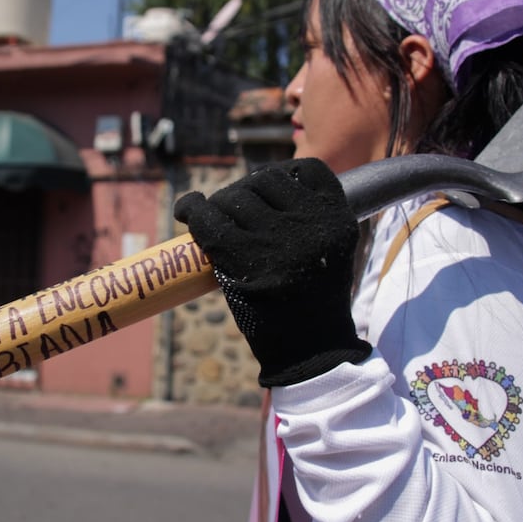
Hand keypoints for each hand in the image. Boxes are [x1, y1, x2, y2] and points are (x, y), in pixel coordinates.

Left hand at [174, 158, 370, 386]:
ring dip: (220, 203)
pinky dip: (193, 209)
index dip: (282, 174)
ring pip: (235, 197)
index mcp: (336, 218)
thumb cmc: (316, 305)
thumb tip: (258, 190)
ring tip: (214, 218)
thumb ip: (308, 221)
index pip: (307, 170)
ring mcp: (275, 240)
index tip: (268, 188)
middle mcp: (308, 223)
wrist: (311, 352)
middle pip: (264, 181)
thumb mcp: (330, 253)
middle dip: (244, 191)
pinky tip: (186, 210)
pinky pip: (209, 219)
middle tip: (233, 211)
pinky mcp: (243, 258)